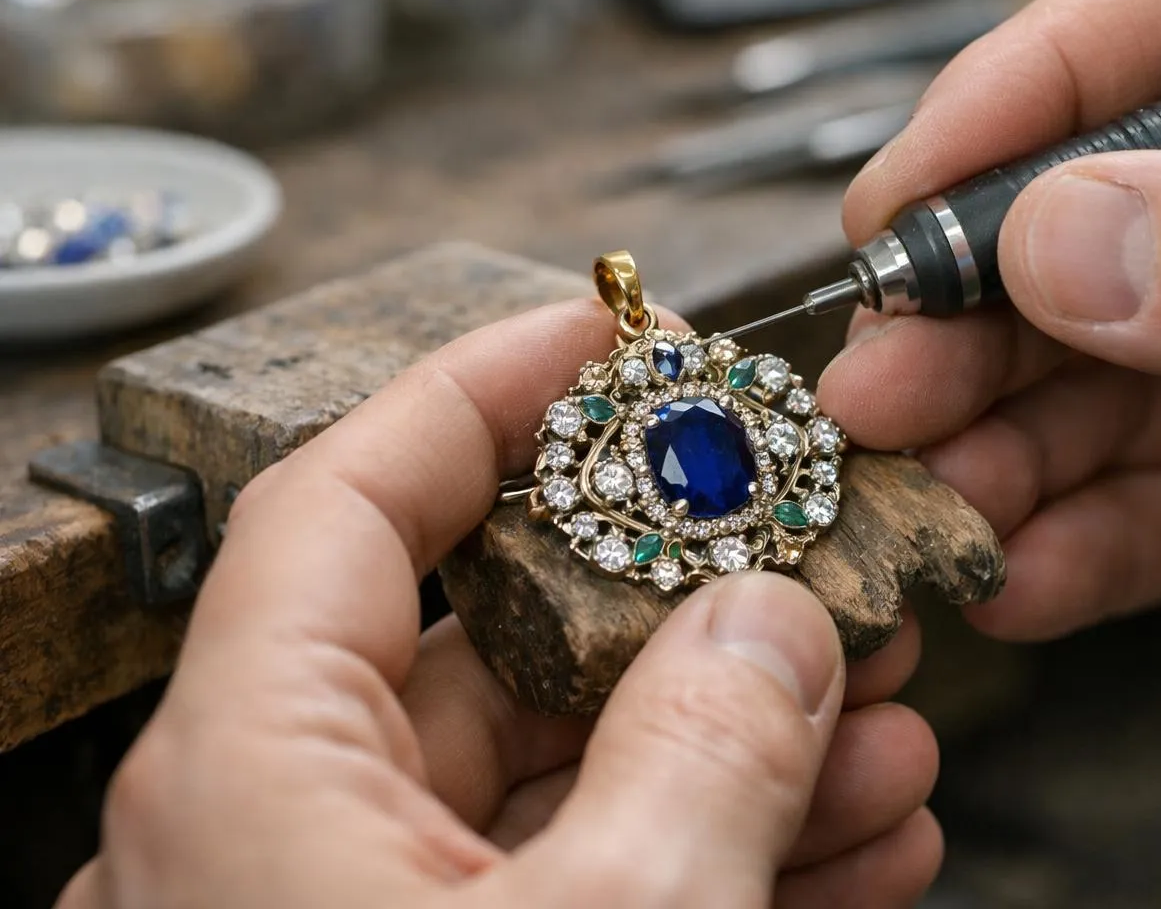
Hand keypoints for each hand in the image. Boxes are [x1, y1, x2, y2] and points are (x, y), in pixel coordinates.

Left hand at [58, 301, 940, 908]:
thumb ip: (700, 762)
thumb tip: (773, 627)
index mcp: (252, 785)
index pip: (346, 504)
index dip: (479, 389)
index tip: (604, 332)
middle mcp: (288, 841)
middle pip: (503, 641)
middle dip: (694, 602)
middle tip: (815, 560)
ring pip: (574, 774)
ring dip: (747, 742)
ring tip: (883, 717)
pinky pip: (593, 883)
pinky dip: (725, 852)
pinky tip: (855, 833)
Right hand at [822, 0, 1160, 842]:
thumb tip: (1064, 234)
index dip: (1034, 85)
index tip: (918, 190)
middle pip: (1105, 218)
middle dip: (979, 306)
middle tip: (882, 378)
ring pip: (1099, 382)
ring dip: (996, 442)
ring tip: (927, 494)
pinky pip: (1140, 517)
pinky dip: (1067, 550)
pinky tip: (1017, 575)